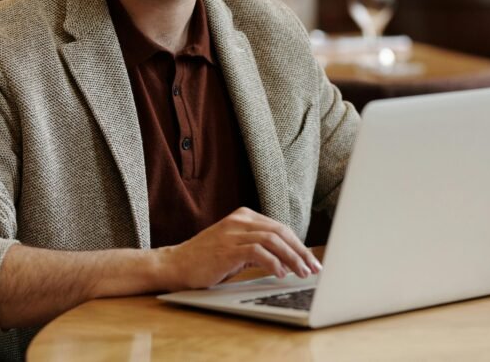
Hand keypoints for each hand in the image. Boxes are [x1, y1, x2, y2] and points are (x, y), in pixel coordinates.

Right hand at [159, 207, 321, 289]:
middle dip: (300, 251)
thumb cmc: (206, 260)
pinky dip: (273, 263)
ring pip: (273, 240)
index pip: (280, 228)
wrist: (175, 265)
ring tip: (302, 273)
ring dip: (291, 258)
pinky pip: (258, 252)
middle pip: (280, 232)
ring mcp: (233, 233)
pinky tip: (280, 273)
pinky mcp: (227, 248)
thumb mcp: (235, 248)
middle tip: (314, 268)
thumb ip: (258, 248)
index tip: (311, 261)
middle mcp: (240, 220)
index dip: (298, 245)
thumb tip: (288, 262)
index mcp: (244, 216)